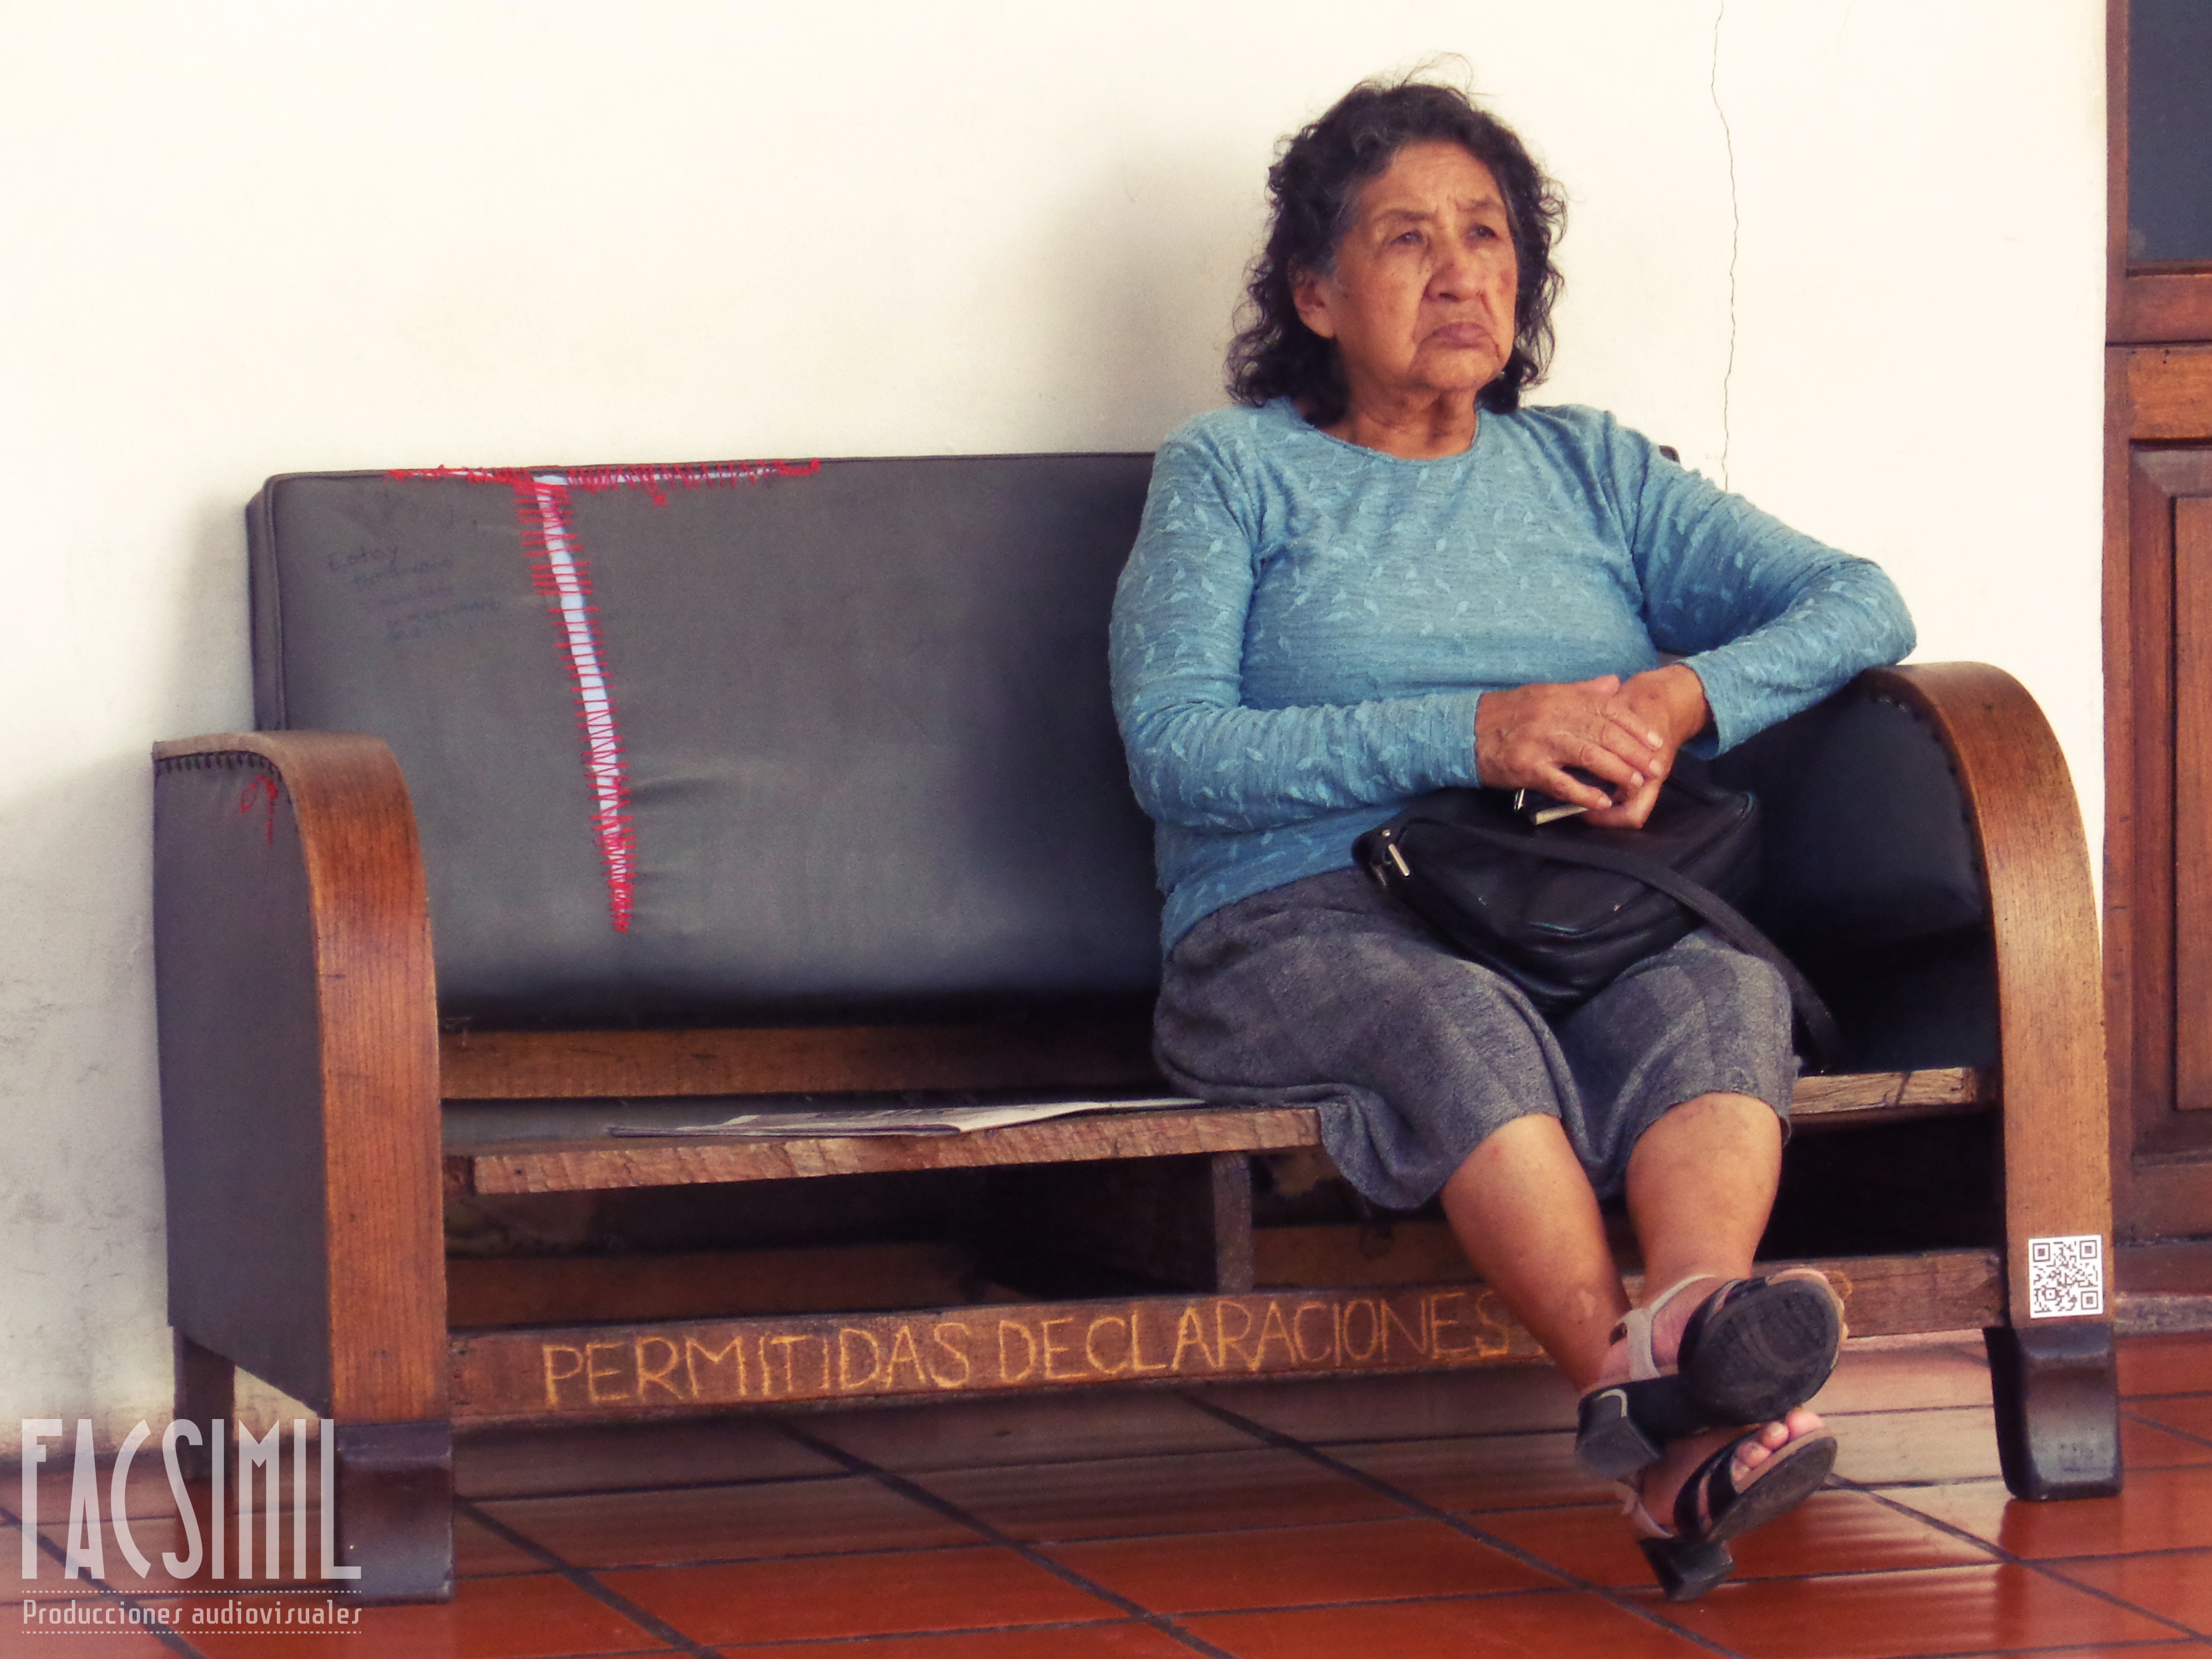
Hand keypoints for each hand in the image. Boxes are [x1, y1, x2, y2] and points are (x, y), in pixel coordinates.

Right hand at [1473, 666, 1708, 829]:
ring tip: (1636, 783)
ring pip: (1589, 755)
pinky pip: (1561, 781)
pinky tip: (1601, 801)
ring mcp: (1540, 742)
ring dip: (1617, 771)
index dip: (1635, 727)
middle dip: (1634, 752)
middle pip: (1604, 733)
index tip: (1655, 741)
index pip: (1609, 710)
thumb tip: (1613, 684)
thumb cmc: (1507, 713)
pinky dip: (1584, 792)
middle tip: (1656, 767)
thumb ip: (1581, 691)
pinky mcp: (1526, 767)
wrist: (1465, 730)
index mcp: (1561, 697)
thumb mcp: (1545, 693)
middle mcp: (1553, 716)